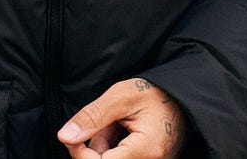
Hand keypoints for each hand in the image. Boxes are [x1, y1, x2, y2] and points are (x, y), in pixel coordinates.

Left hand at [60, 78, 186, 157]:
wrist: (182, 99)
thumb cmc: (155, 94)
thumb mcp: (121, 97)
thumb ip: (92, 117)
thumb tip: (64, 137)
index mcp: (146, 152)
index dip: (79, 152)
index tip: (73, 134)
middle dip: (92, 147)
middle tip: (101, 123)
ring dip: (101, 146)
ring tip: (113, 124)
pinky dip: (110, 148)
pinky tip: (117, 132)